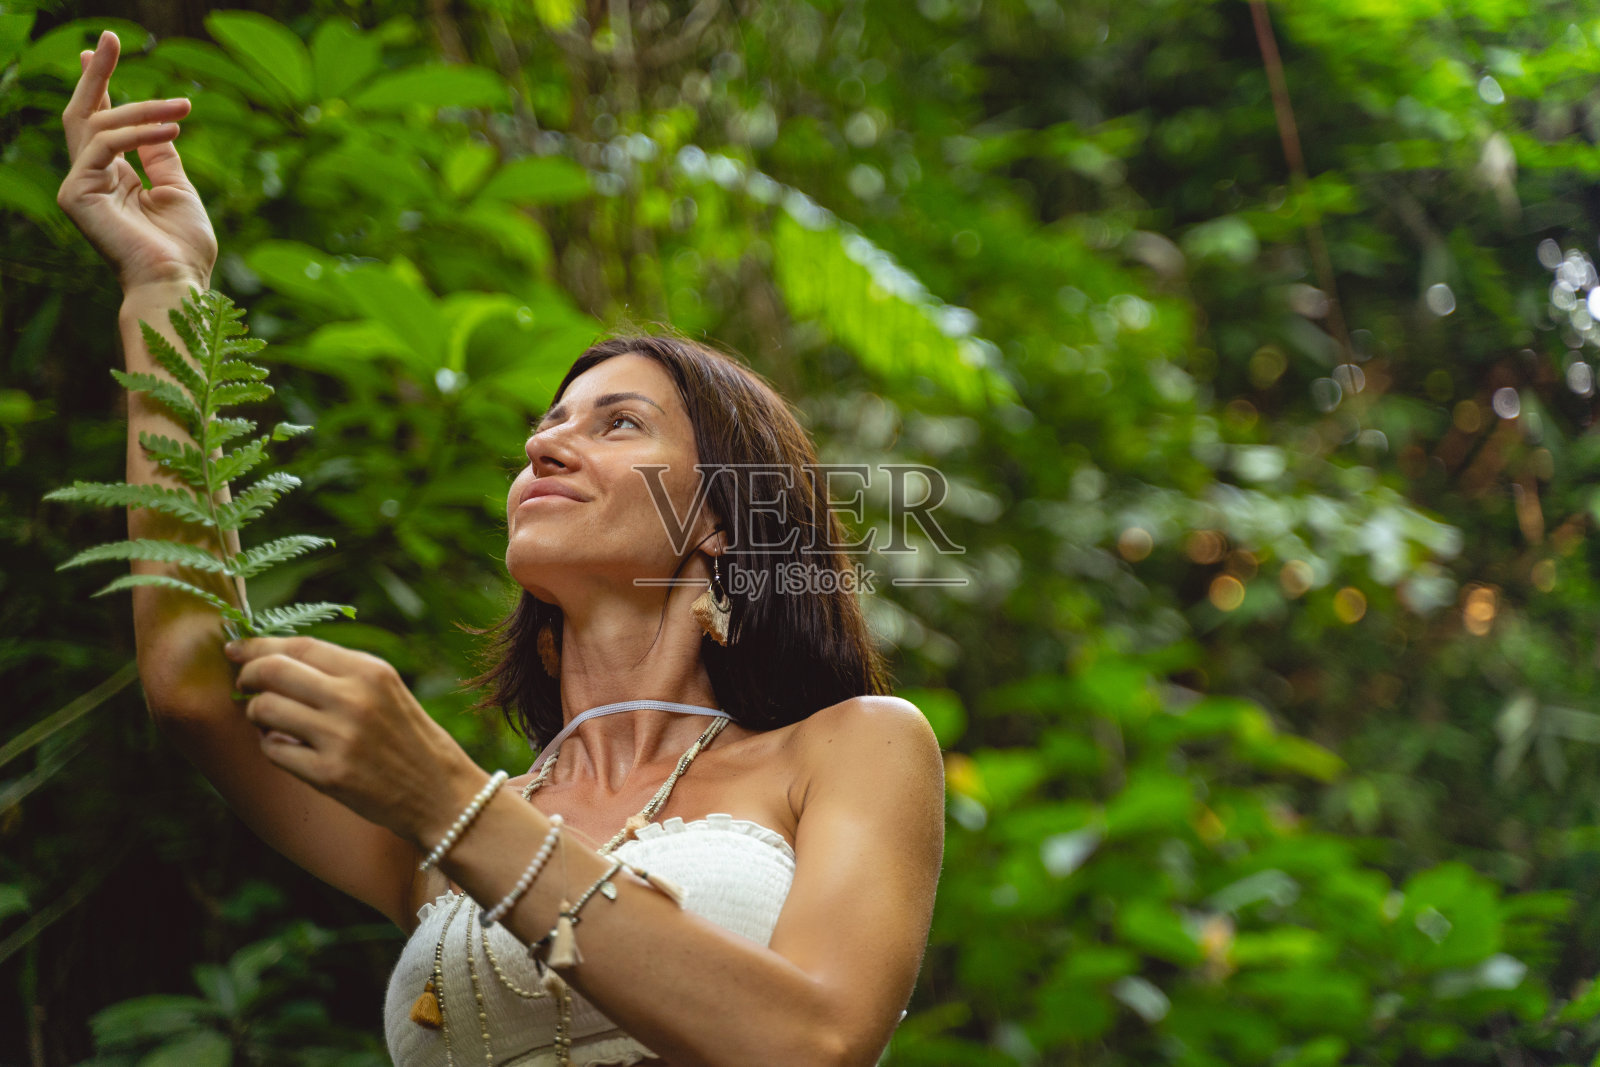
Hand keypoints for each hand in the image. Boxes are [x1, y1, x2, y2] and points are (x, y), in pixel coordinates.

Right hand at [57, 30, 217, 291]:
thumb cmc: (183, 249)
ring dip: (143, 108)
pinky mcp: (77, 194)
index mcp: (112, 179)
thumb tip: (159, 126)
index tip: (105, 50)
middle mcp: (90, 179)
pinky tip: (171, 126)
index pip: (99, 124)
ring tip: (182, 105)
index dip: (100, 87)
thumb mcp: (178, 191)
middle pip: (83, 114)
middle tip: (109, 36)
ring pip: (99, 125)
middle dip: (96, 74)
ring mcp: (79, 186)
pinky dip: (138, 131)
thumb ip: (161, 156)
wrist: (177, 282)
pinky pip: (105, 145)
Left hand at [227, 636, 485, 846]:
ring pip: (264, 710)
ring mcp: (340, 737)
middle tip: (244, 686)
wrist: (441, 794)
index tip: (236, 650)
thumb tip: (274, 658)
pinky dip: (272, 747)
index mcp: (371, 671)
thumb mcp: (386, 691)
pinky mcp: (328, 775)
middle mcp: (355, 699)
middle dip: (247, 676)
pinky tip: (290, 749)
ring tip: (272, 723)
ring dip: (257, 715)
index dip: (258, 645)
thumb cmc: (409, 739)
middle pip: (272, 671)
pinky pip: (272, 750)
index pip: (299, 646)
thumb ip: (339, 673)